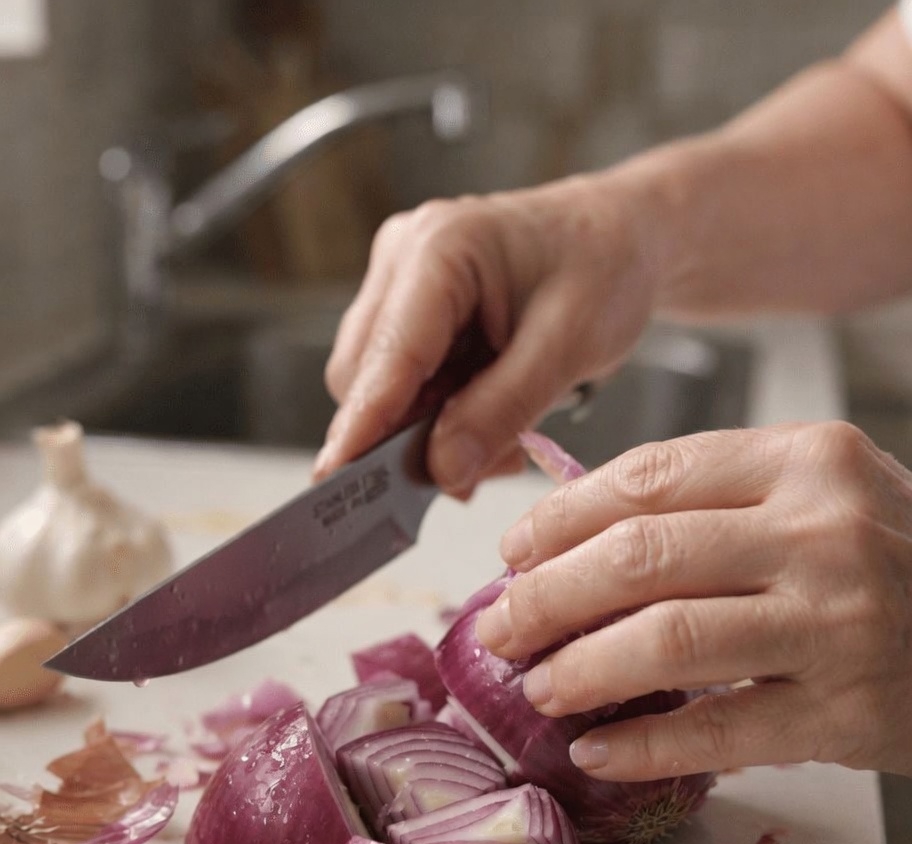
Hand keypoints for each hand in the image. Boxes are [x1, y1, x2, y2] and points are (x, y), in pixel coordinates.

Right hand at [314, 176, 658, 495]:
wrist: (624, 238)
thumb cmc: (606, 269)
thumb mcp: (569, 347)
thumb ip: (501, 411)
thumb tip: (441, 471)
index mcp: (442, 247)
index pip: (387, 352)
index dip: (363, 424)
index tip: (339, 482)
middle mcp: (404, 258)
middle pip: (365, 376)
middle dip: (409, 437)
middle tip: (476, 473)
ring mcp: (400, 282)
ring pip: (379, 387)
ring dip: (428, 431)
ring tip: (500, 442)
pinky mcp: (409, 309)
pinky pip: (402, 383)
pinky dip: (439, 417)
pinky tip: (486, 420)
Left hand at [474, 421, 911, 778]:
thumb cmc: (892, 560)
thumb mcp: (819, 497)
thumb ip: (714, 502)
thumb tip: (569, 537)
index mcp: (806, 460)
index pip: (649, 477)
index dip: (562, 518)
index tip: (513, 553)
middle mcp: (824, 530)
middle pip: (643, 556)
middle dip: (548, 596)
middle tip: (501, 626)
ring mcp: (839, 622)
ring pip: (670, 640)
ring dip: (583, 669)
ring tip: (538, 686)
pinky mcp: (847, 711)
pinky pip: (720, 731)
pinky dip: (644, 744)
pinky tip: (597, 750)